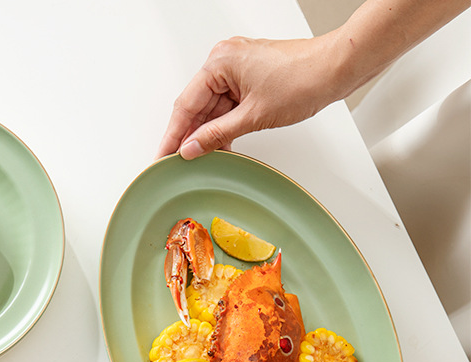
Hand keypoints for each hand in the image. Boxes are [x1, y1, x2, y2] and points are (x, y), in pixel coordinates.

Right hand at [156, 35, 345, 158]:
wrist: (336, 68)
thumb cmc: (303, 78)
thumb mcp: (252, 116)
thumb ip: (216, 134)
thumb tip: (191, 148)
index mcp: (219, 62)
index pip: (186, 106)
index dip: (173, 136)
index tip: (162, 157)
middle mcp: (224, 61)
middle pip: (196, 107)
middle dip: (188, 137)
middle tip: (175, 164)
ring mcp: (237, 70)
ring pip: (211, 109)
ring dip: (207, 134)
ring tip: (198, 160)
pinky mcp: (249, 79)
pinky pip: (226, 106)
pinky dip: (222, 127)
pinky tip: (218, 147)